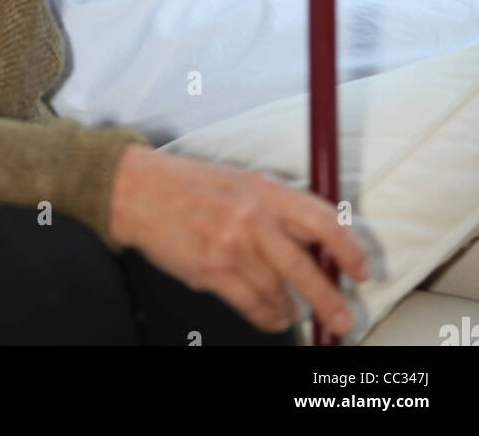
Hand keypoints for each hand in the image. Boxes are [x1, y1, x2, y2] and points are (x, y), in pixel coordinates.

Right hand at [108, 143, 367, 339]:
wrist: (139, 191)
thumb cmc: (189, 184)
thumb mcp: (241, 182)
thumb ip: (277, 209)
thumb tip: (315, 243)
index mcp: (264, 189)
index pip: (322, 220)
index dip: (348, 248)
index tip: (360, 269)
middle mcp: (252, 218)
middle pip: (305, 268)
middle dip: (330, 300)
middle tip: (343, 318)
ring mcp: (231, 247)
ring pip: (278, 292)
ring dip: (290, 310)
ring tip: (293, 314)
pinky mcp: (211, 272)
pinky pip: (251, 305)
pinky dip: (267, 317)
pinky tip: (272, 317)